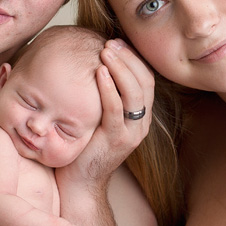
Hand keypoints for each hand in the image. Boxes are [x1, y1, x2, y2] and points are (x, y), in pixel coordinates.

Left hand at [58, 40, 154, 191]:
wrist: (79, 183)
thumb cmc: (83, 146)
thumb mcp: (96, 116)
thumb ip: (102, 94)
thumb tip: (94, 61)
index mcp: (139, 116)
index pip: (146, 79)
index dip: (134, 58)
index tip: (117, 41)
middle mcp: (140, 124)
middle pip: (145, 82)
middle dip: (128, 58)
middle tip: (111, 42)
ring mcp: (131, 133)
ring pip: (135, 93)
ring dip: (120, 68)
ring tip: (106, 51)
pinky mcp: (117, 141)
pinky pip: (117, 109)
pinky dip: (109, 88)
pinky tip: (99, 72)